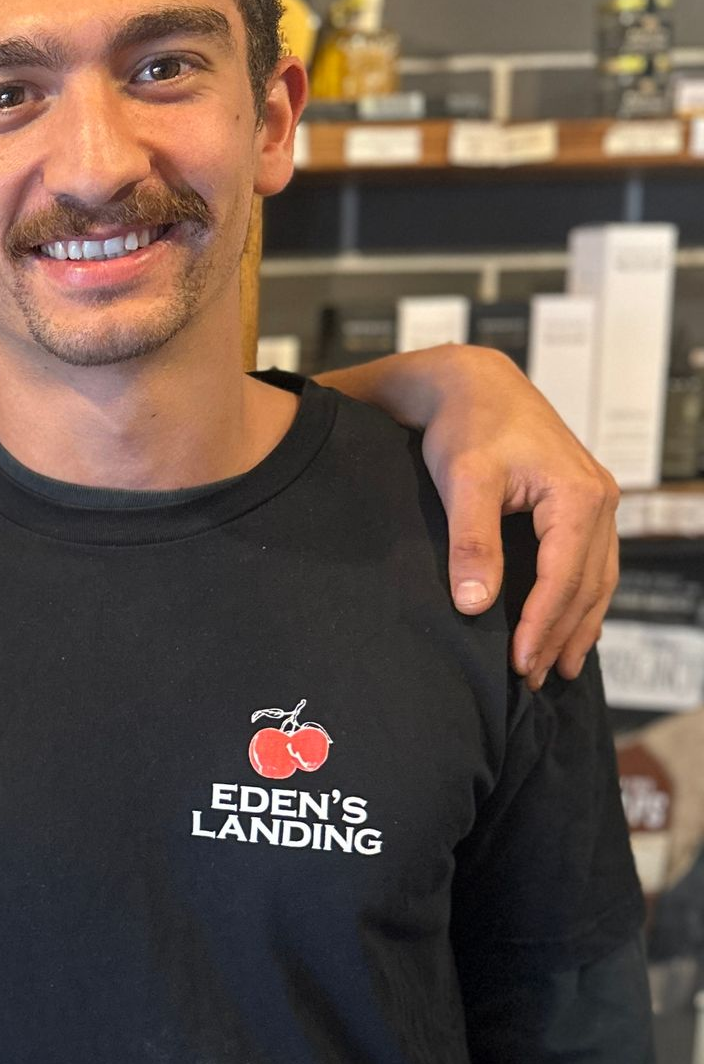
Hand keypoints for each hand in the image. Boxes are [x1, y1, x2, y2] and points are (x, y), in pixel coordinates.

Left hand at [411, 346, 618, 689]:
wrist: (475, 383)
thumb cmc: (468, 426)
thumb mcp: (463, 481)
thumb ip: (472, 542)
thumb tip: (475, 603)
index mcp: (578, 496)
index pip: (564, 578)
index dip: (542, 626)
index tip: (519, 663)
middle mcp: (600, 500)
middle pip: (587, 585)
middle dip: (560, 635)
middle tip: (532, 679)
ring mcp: (598, 501)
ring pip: (597, 577)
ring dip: (577, 624)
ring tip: (556, 667)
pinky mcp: (582, 503)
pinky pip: (592, 561)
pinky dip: (581, 598)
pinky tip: (569, 625)